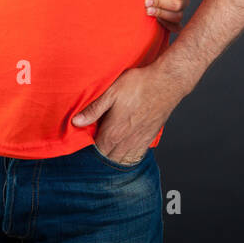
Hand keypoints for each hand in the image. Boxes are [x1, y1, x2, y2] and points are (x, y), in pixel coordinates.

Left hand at [71, 63, 186, 165]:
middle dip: (98, 155)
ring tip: (106, 149)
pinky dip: (127, 157)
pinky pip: (136, 156)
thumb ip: (94, 110)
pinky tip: (123, 151)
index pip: (95, 151)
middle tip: (92, 146)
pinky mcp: (149, 138)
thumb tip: (76, 122)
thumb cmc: (139, 84)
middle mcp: (126, 141)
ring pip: (121, 160)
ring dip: (112, 157)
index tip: (82, 143)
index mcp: (113, 132)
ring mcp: (139, 141)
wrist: (167, 82)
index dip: (87, 149)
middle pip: (107, 158)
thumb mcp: (111, 92)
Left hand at [146, 0, 189, 31]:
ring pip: (177, 17)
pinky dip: (166, 25)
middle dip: (161, 3)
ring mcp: (180, 12)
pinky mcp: (175, 23)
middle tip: (147, 1)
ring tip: (148, 11)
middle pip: (178, 5)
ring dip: (161, 14)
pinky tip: (155, 20)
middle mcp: (184, 0)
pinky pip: (176, 28)